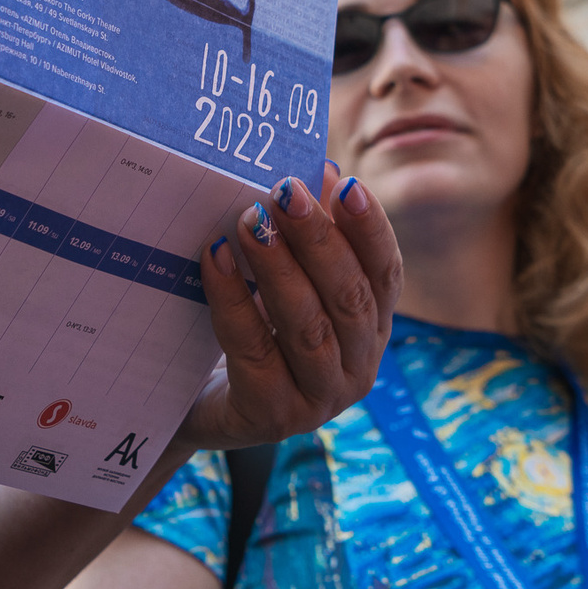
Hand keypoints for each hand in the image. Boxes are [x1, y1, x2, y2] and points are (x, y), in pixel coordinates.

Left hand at [176, 163, 401, 452]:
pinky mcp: (272, 416)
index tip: (346, 185)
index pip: (384, 274)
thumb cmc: (253, 332)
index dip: (370, 229)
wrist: (202, 410)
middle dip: (318, 240)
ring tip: (248, 220)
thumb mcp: (283, 283)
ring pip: (308, 326)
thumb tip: (321, 173)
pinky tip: (216, 259)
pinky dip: (234, 300)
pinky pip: (254, 350)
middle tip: (285, 192)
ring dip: (278, 267)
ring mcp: (318, 399)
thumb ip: (304, 236)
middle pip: (349, 298)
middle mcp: (357, 367)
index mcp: (371, 329)